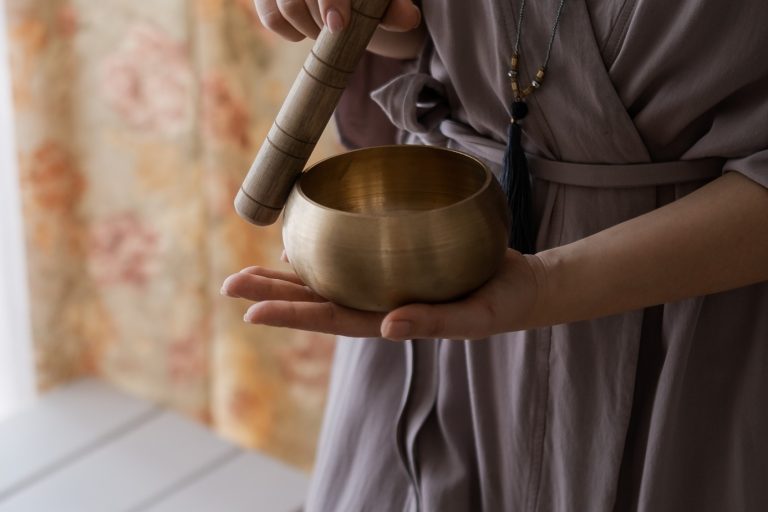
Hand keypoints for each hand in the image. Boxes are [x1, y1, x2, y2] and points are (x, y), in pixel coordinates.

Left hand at [220, 250, 545, 340]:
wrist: (522, 285)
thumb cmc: (501, 304)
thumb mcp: (474, 318)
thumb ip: (434, 323)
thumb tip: (389, 328)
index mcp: (391, 320)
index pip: (332, 320)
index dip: (292, 316)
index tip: (251, 314)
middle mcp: (380, 302)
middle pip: (318, 300)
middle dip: (274, 294)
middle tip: (231, 285)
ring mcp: (385, 282)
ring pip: (328, 279)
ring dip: (288, 275)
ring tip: (251, 268)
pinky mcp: (397, 260)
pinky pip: (352, 256)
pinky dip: (324, 251)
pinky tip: (303, 243)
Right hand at [254, 0, 421, 40]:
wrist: (342, 2)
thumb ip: (394, 6)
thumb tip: (408, 19)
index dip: (329, 1)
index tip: (339, 25)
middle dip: (322, 20)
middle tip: (339, 29)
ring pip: (287, 7)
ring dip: (310, 29)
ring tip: (328, 29)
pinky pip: (271, 18)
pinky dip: (291, 32)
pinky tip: (306, 30)